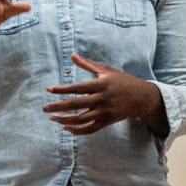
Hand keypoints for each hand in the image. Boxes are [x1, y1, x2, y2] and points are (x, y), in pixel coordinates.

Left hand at [43, 54, 162, 134]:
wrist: (141, 97)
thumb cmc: (121, 80)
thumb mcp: (106, 70)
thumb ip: (87, 64)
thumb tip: (71, 55)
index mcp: (100, 84)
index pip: (77, 88)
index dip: (62, 89)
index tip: (48, 90)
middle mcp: (102, 99)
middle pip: (75, 105)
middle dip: (57, 107)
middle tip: (44, 108)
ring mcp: (104, 112)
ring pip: (80, 119)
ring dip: (64, 120)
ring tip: (52, 118)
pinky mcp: (107, 122)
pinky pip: (89, 129)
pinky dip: (77, 131)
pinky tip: (65, 128)